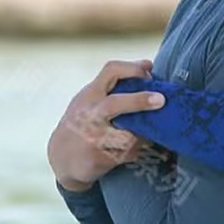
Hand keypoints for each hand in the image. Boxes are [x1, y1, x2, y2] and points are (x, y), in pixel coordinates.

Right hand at [47, 59, 165, 192]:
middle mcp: (90, 114)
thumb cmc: (82, 122)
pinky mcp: (100, 158)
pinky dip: (136, 150)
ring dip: (142, 135)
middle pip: (115, 104)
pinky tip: (133, 149)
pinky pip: (129, 153)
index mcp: (90, 95)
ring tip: (146, 133)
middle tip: (161, 100)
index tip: (149, 71)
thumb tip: (148, 65)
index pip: (110, 71)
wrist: (61, 157)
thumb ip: (114, 85)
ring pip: (128, 136)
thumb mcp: (90, 99)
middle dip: (139, 100)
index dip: (133, 68)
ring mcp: (94, 138)